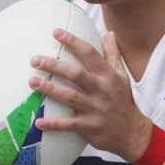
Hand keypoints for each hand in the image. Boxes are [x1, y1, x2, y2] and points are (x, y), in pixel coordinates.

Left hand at [29, 29, 152, 161]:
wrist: (132, 132)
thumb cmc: (123, 101)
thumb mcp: (122, 76)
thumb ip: (114, 54)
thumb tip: (110, 33)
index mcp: (108, 76)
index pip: (90, 54)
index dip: (73, 42)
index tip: (56, 32)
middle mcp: (101, 90)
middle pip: (76, 74)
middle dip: (55, 65)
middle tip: (35, 60)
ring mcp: (95, 108)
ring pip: (70, 97)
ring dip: (50, 89)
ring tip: (32, 82)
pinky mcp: (89, 126)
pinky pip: (69, 125)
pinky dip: (54, 124)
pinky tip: (38, 122)